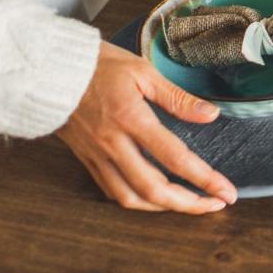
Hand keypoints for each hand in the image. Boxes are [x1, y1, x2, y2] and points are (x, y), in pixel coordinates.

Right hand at [56, 41, 237, 213]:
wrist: (46, 68)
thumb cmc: (96, 64)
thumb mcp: (142, 70)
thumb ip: (177, 97)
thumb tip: (210, 115)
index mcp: (131, 119)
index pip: (174, 157)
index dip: (204, 178)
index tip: (226, 191)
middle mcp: (113, 143)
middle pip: (153, 189)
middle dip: (188, 204)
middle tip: (215, 204)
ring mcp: (97, 155)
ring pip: (130, 198)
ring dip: (162, 208)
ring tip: (189, 204)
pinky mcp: (86, 159)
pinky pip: (111, 191)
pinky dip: (136, 201)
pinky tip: (154, 198)